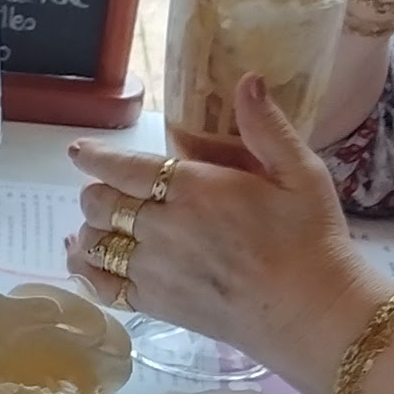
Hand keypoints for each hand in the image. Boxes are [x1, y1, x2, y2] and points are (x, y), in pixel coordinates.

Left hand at [67, 84, 389, 390]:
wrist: (313, 313)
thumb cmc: (312, 240)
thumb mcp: (302, 173)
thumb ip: (267, 128)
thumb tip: (248, 79)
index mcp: (195, 190)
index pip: (125, 168)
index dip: (96, 158)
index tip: (80, 152)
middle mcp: (164, 228)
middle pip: (100, 204)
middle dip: (97, 192)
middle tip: (110, 191)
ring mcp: (155, 270)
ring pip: (94, 244)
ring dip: (90, 231)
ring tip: (96, 226)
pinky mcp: (157, 305)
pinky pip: (102, 288)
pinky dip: (86, 272)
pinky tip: (86, 263)